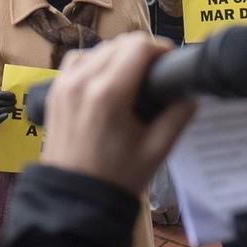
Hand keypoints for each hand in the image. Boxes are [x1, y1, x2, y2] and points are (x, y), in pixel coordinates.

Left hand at [40, 35, 197, 196]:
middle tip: (157, 71)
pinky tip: (106, 78)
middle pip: (119, 44)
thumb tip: (191, 93)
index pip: (138, 47)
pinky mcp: (54, 92)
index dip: (161, 48)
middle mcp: (83, 81)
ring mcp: (64, 85)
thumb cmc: (117, 178)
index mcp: (109, 94)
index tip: (171, 61)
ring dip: (118, 54)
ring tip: (133, 75)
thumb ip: (178, 116)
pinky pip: (77, 61)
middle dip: (142, 51)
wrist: (74, 202)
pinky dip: (95, 61)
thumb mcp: (156, 150)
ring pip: (98, 48)